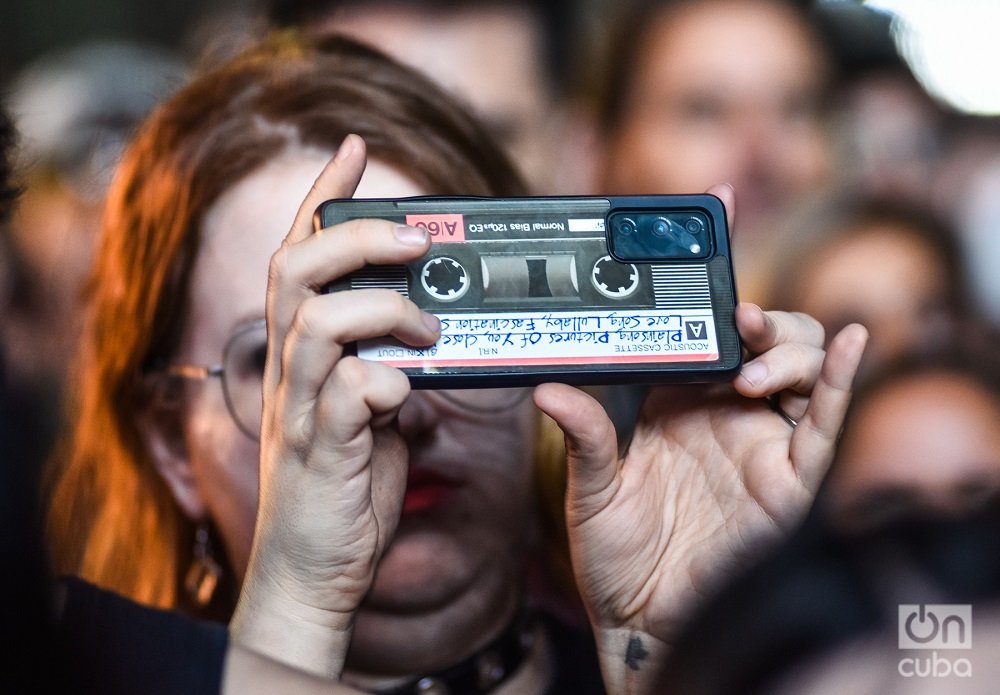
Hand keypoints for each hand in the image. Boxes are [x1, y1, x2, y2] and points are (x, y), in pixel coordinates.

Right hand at [230, 135, 438, 675]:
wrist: (313, 571)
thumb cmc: (344, 490)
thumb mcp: (368, 415)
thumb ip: (387, 369)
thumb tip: (429, 337)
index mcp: (299, 356)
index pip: (299, 257)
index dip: (323, 198)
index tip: (353, 151)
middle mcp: (289, 373)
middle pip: (295, 270)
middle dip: (357, 238)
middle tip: (415, 240)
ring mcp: (299, 410)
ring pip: (318, 322)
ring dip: (384, 310)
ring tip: (429, 328)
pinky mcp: (322, 450)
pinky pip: (348, 393)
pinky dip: (385, 382)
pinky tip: (407, 393)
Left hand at [534, 190, 868, 692]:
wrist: (640, 615)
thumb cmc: (613, 548)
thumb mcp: (591, 483)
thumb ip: (584, 432)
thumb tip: (550, 388)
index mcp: (673, 394)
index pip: (698, 319)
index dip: (712, 263)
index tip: (715, 206)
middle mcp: (720, 406)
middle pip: (759, 334)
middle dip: (756, 315)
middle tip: (738, 316)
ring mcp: (760, 437)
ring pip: (800, 365)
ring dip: (787, 351)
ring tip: (752, 370)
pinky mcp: (792, 476)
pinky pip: (829, 421)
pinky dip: (845, 380)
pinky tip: (853, 342)